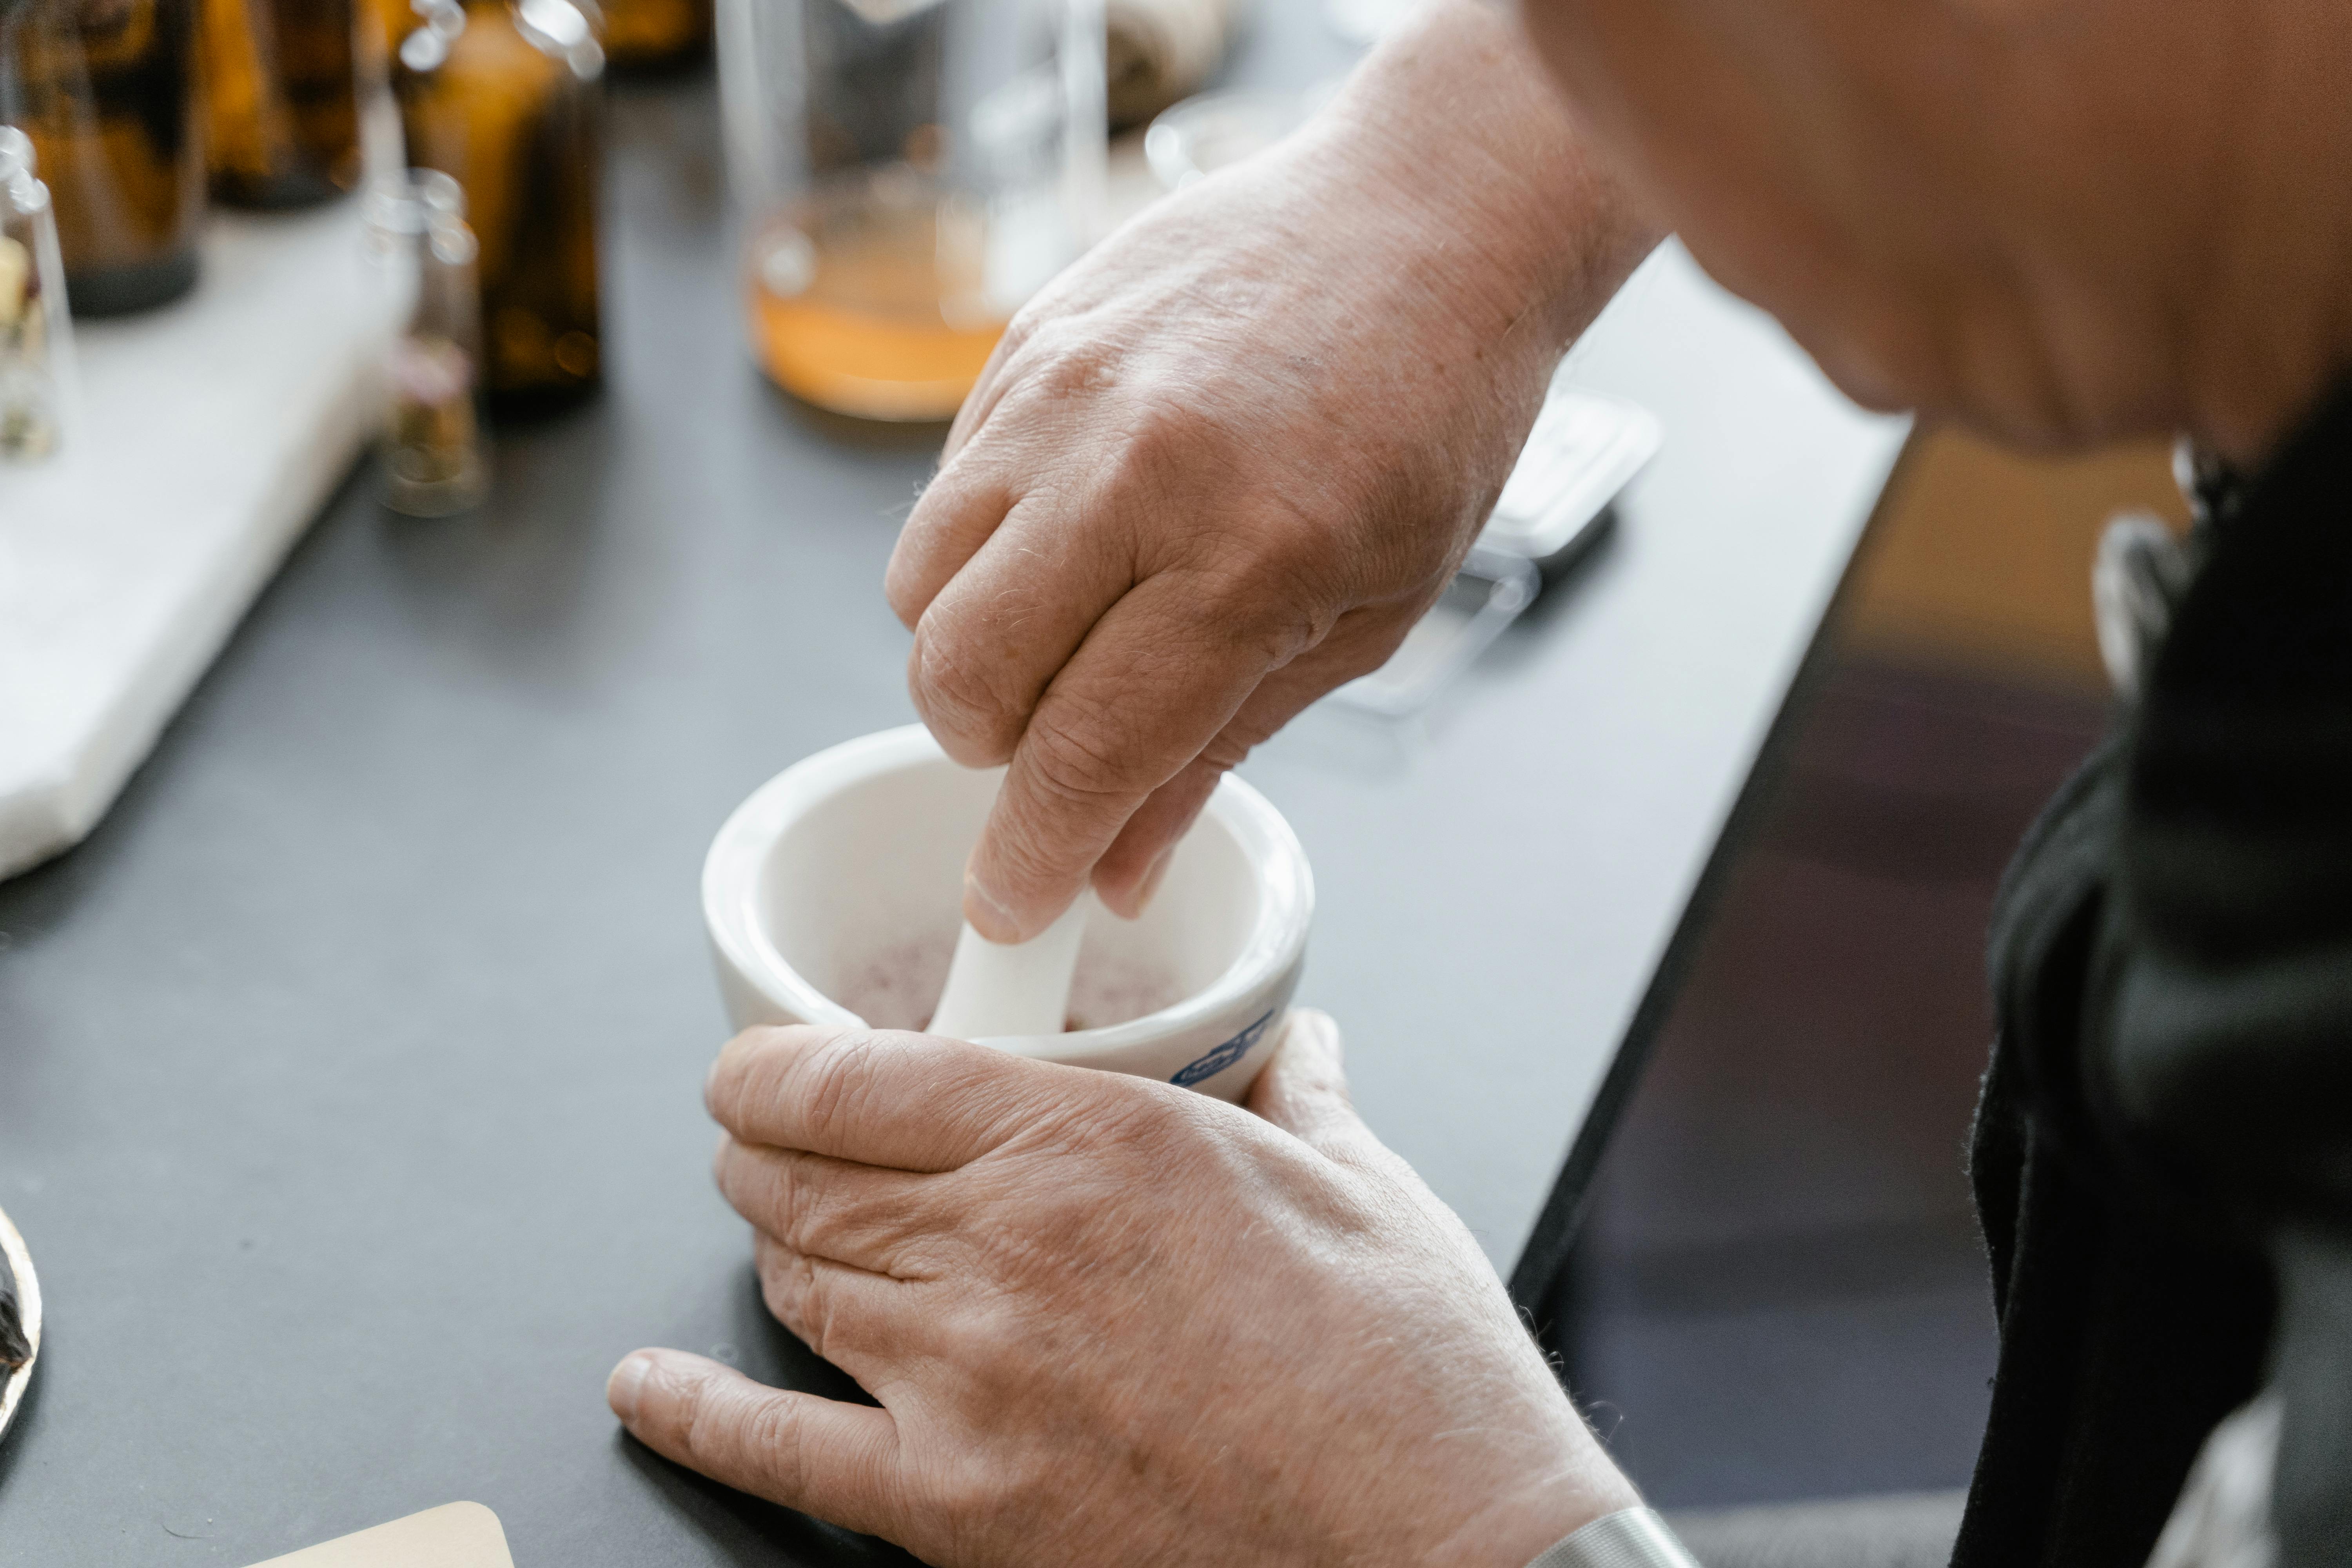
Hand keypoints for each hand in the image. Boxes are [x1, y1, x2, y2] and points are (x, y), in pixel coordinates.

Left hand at [606, 1012, 1639, 1567]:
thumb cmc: (1414, 1384)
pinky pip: (777, 1447)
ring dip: (771, 1246)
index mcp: (1093, 1144)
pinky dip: (692, 1412)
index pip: (859, 1079)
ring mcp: (968, 1385)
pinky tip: (646, 1386)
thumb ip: (1296, 1097)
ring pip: (798, 1284)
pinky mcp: (956, 1510)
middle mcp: (1006, 1248)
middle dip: (770, 1150)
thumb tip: (1292, 1044)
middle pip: (812, 1178)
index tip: (757, 1066)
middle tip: (772, 1142)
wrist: (1446, 1563)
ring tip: (779, 1229)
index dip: (774, 1067)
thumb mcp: (1367, 1190)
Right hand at [887, 0, 1658, 940]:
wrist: (1425, 219)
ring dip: (969, 652)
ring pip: (919, 587)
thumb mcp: (1367, 618)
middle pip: (960, 674)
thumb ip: (1221, 749)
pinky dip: (982, 551)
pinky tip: (1070, 537)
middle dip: (988, 753)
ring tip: (1061, 639)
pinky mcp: (1025, 341)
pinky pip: (944, 494)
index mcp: (1247, 558)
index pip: (1083, 750)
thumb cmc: (1426, 419)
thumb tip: (1115, 874)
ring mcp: (1063, 394)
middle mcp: (1136, 470)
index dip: (1032, 855)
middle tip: (1054, 748)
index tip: (1010, 905)